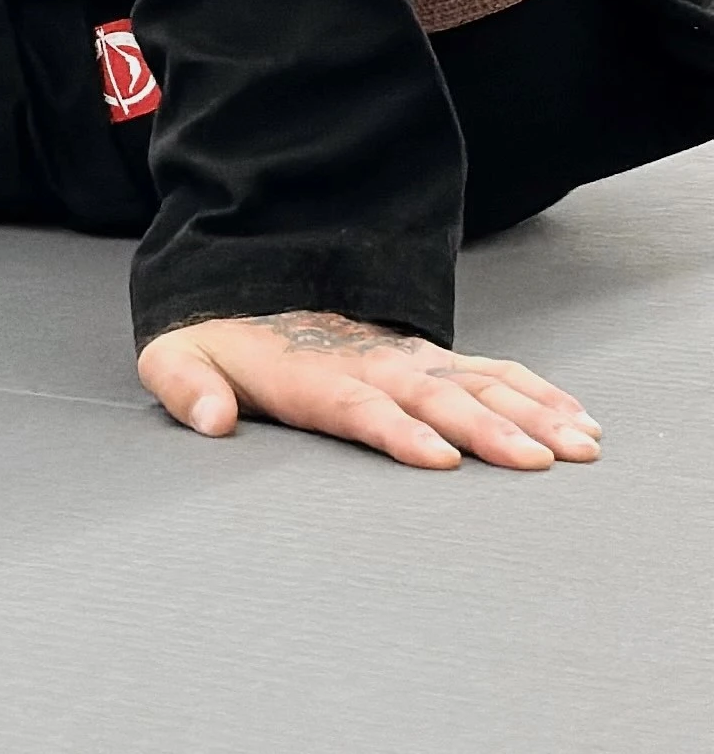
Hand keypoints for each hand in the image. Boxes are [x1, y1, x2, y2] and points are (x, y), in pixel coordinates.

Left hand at [137, 312, 599, 470]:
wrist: (243, 291)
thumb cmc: (213, 340)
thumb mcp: (174, 358)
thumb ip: (187, 388)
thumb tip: (209, 420)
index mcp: (311, 376)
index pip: (360, 405)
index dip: (397, 430)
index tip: (440, 458)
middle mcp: (370, 365)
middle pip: (433, 398)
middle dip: (487, 428)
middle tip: (539, 461)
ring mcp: (405, 360)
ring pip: (477, 384)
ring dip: (530, 412)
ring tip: (580, 445)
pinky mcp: (427, 361)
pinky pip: (491, 372)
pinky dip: (537, 392)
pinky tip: (578, 419)